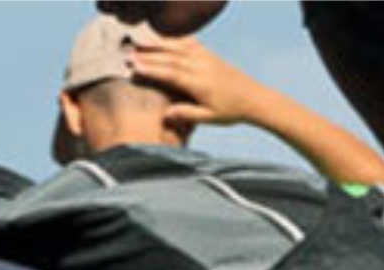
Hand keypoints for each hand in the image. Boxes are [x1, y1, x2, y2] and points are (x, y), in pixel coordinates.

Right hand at [130, 38, 266, 134]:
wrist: (254, 99)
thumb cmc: (230, 111)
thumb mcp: (208, 118)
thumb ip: (187, 114)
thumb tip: (165, 114)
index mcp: (200, 83)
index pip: (171, 73)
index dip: (152, 69)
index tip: (134, 66)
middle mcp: (203, 66)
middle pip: (171, 57)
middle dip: (149, 54)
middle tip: (129, 53)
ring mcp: (207, 58)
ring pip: (179, 47)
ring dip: (159, 43)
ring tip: (141, 41)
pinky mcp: (210, 55)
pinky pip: (190, 43)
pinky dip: (175, 38)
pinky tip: (164, 37)